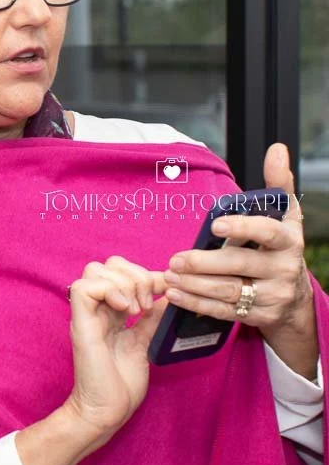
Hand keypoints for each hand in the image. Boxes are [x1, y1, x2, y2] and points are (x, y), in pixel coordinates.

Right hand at [66, 256, 167, 443]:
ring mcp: (87, 314)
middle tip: (147, 304)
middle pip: (107, 264)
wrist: (106, 409)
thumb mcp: (143, 343)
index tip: (165, 290)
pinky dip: (109, 291)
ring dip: (124, 284)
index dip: (146, 274)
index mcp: (111, 311)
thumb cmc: (121, 383)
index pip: (121, 271)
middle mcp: (97, 308)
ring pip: (95, 270)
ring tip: (136, 310)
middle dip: (135, 275)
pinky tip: (124, 310)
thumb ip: (151, 319)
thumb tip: (167, 297)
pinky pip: (84, 288)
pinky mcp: (81, 323)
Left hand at [162, 143, 315, 378]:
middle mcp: (283, 268)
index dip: (243, 228)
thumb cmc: (279, 248)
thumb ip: (278, 185)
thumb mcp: (285, 218)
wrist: (294, 298)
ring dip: (195, 284)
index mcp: (288, 240)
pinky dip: (197, 303)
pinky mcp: (257, 316)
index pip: (268, 232)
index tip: (215, 225)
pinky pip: (224, 311)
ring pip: (229, 290)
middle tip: (175, 259)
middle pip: (239, 264)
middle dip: (204, 263)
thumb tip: (276, 149)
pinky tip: (175, 295)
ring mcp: (272, 295)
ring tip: (169, 275)